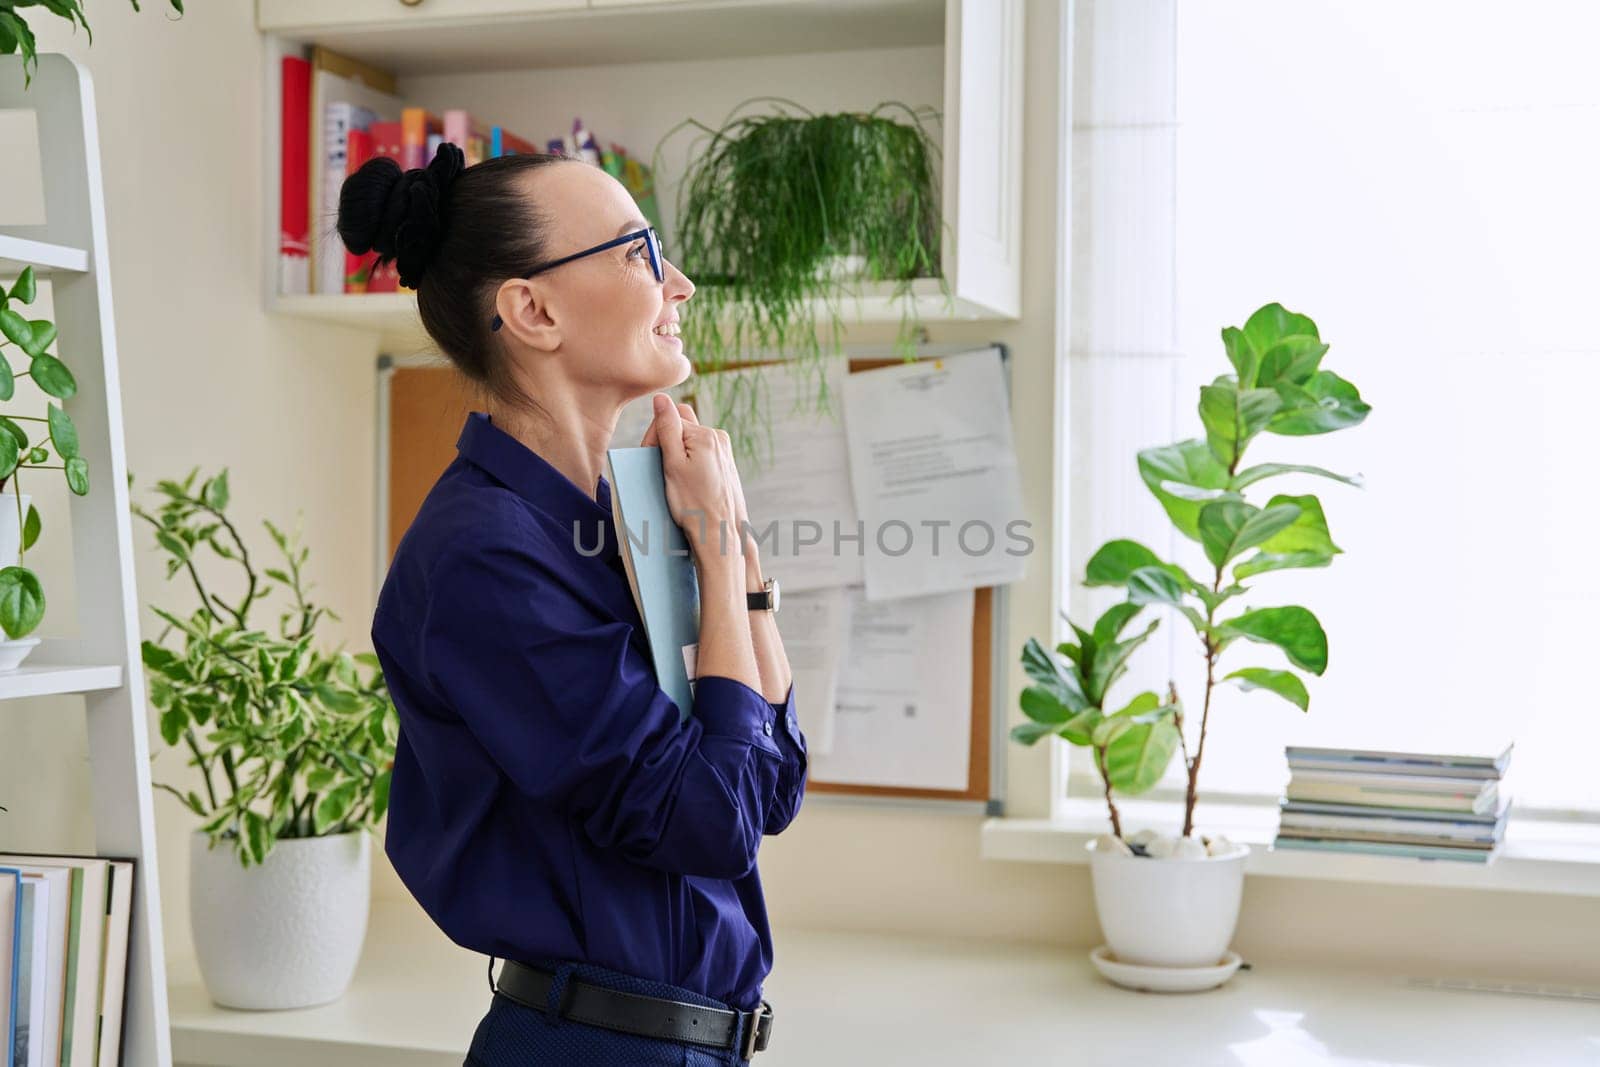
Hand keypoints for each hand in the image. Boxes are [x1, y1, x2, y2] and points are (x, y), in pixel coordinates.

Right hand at [642, 394, 740, 560]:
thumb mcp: (673, 465)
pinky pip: (700, 454)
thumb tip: (661, 397)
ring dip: (677, 454)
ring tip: (675, 481)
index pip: (668, 419)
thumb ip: (667, 428)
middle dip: (666, 442)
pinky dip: (689, 464)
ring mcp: (724, 451)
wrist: (720, 533)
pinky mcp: (725, 464)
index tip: (651, 460)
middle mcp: (718, 438)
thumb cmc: (694, 504)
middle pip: (681, 426)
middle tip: (661, 469)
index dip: (654, 438)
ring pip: (690, 441)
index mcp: (705, 435)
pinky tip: (687, 485)